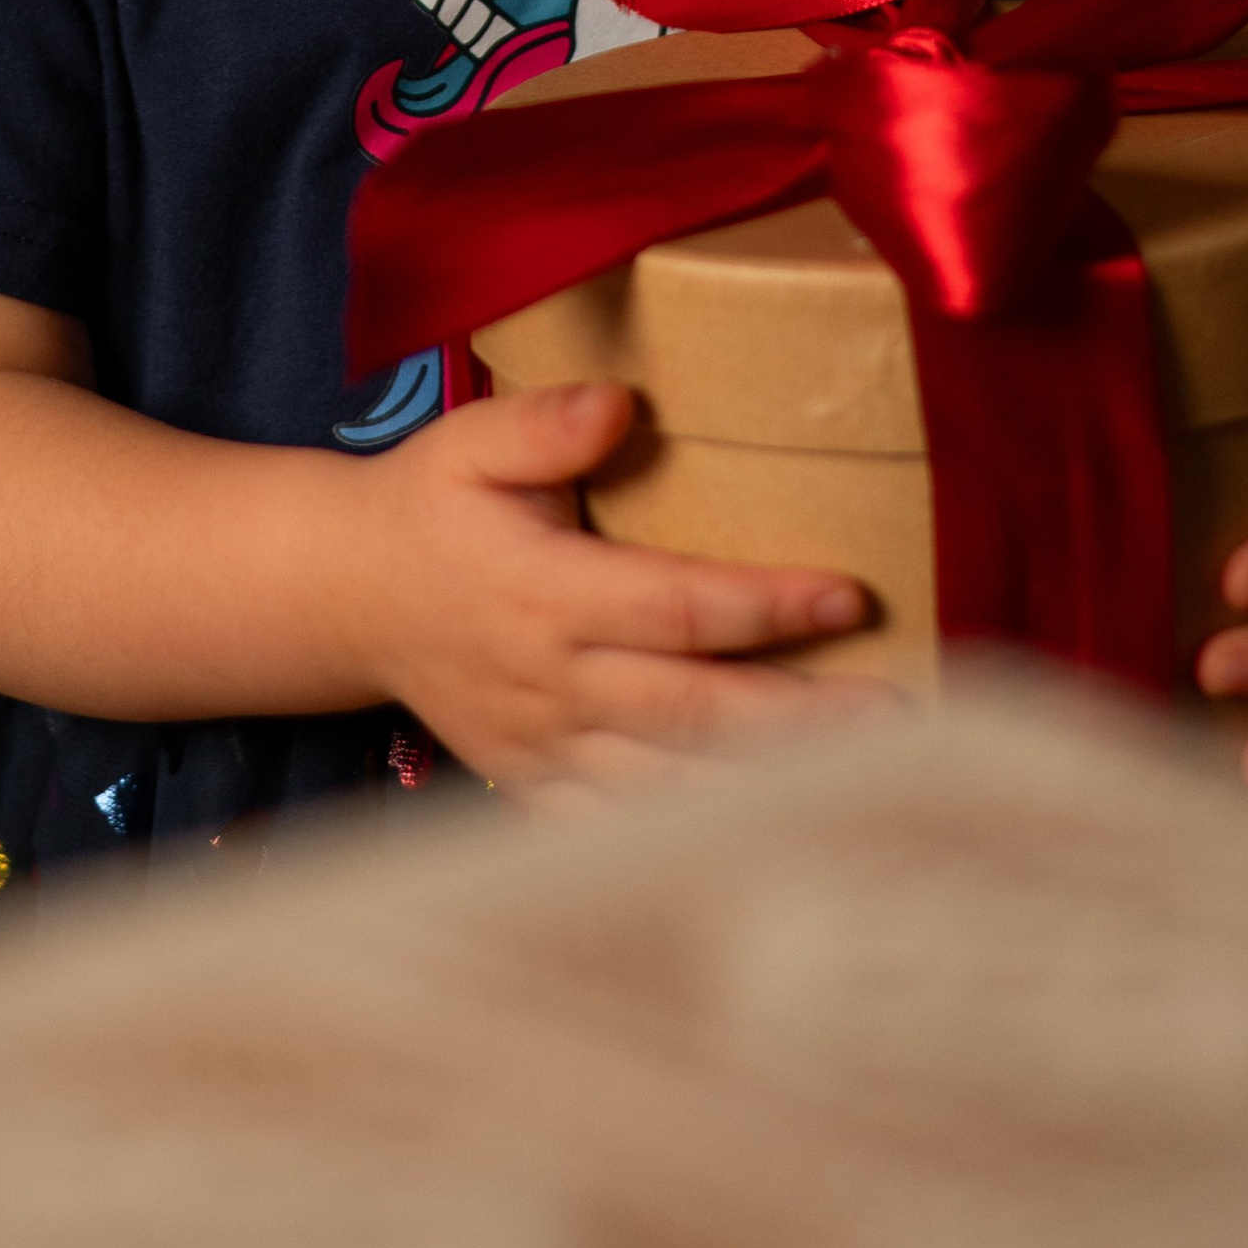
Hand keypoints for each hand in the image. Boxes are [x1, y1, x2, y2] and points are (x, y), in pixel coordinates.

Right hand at [338, 379, 873, 795]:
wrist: (349, 596)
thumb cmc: (429, 506)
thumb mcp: (470, 442)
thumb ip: (544, 423)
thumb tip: (621, 402)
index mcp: (546, 592)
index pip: (677, 607)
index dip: (764, 604)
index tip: (848, 595)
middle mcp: (552, 683)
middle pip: (695, 713)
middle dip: (802, 719)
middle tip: (898, 711)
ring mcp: (544, 749)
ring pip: (669, 785)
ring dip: (768, 788)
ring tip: (866, 781)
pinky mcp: (535, 787)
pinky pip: (622, 832)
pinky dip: (694, 845)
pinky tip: (774, 841)